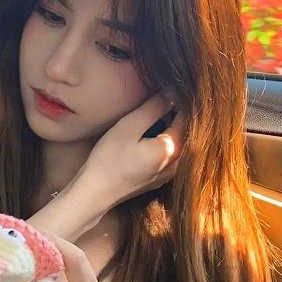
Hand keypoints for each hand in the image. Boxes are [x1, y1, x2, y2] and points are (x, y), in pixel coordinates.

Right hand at [80, 92, 184, 210]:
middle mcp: (175, 164)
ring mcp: (167, 175)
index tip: (169, 88)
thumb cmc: (109, 159)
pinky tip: (147, 136)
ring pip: (176, 144)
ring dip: (169, 128)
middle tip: (162, 97)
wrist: (94, 193)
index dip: (179, 100)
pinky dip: (162, 142)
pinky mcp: (156, 181)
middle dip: (175, 113)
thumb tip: (173, 92)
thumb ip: (154, 108)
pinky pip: (167, 156)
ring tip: (155, 113)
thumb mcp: (130, 126)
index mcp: (172, 148)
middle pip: (183, 132)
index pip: (186, 117)